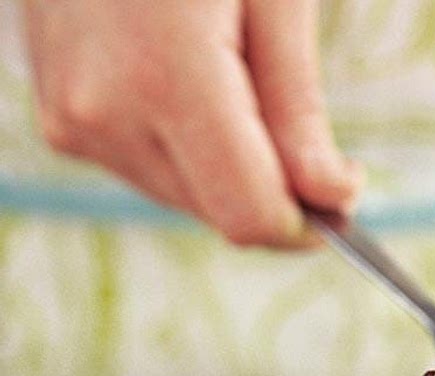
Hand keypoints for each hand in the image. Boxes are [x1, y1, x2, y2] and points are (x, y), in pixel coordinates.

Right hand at [22, 0, 363, 246]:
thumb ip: (298, 108)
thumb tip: (332, 199)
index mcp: (161, 75)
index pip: (249, 214)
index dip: (308, 221)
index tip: (345, 191)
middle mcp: (103, 112)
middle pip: (222, 213)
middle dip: (273, 185)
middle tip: (284, 103)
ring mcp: (72, 120)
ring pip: (189, 200)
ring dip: (230, 166)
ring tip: (223, 67)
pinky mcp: (61, 121)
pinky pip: (152, 172)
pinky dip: (189, 149)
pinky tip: (185, 76)